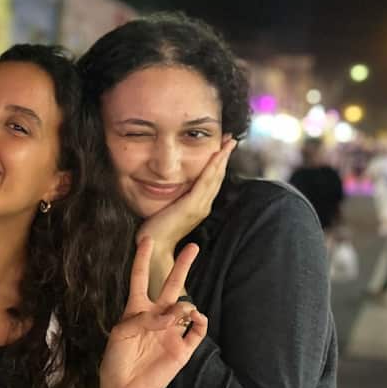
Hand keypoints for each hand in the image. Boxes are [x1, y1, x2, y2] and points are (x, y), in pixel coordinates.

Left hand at [99, 238, 208, 387]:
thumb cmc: (116, 361)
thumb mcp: (121, 333)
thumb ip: (144, 318)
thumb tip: (171, 314)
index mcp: (136, 310)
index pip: (139, 278)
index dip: (141, 259)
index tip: (146, 239)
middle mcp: (156, 317)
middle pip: (171, 284)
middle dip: (182, 266)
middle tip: (194, 247)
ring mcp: (171, 331)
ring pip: (185, 306)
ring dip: (182, 305)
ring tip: (177, 313)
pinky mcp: (183, 348)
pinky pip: (198, 330)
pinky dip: (200, 321)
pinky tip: (195, 318)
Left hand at [139, 137, 236, 251]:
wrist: (155, 247)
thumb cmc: (157, 229)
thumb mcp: (169, 209)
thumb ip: (176, 199)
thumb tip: (173, 186)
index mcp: (199, 206)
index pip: (212, 181)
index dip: (219, 164)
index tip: (223, 147)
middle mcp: (203, 205)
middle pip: (218, 176)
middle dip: (225, 156)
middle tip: (232, 139)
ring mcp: (199, 206)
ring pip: (215, 177)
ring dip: (222, 158)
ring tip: (229, 142)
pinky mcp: (192, 206)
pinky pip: (205, 182)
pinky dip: (213, 167)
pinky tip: (217, 155)